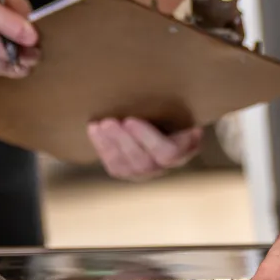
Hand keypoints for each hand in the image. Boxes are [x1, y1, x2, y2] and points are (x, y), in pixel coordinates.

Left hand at [87, 119, 202, 180]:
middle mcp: (166, 166)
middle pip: (144, 162)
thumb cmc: (175, 111)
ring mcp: (146, 173)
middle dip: (123, 141)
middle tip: (108, 121)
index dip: (147, 138)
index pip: (168, 152)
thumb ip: (181, 106)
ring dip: (110, 145)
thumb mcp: (181, 109)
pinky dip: (103, 147)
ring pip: (127, 167)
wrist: (164, 122)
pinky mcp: (128, 172)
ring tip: (99, 125)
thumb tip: (183, 113)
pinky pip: (114, 166)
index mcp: (185, 149)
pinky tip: (94, 129)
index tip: (130, 120)